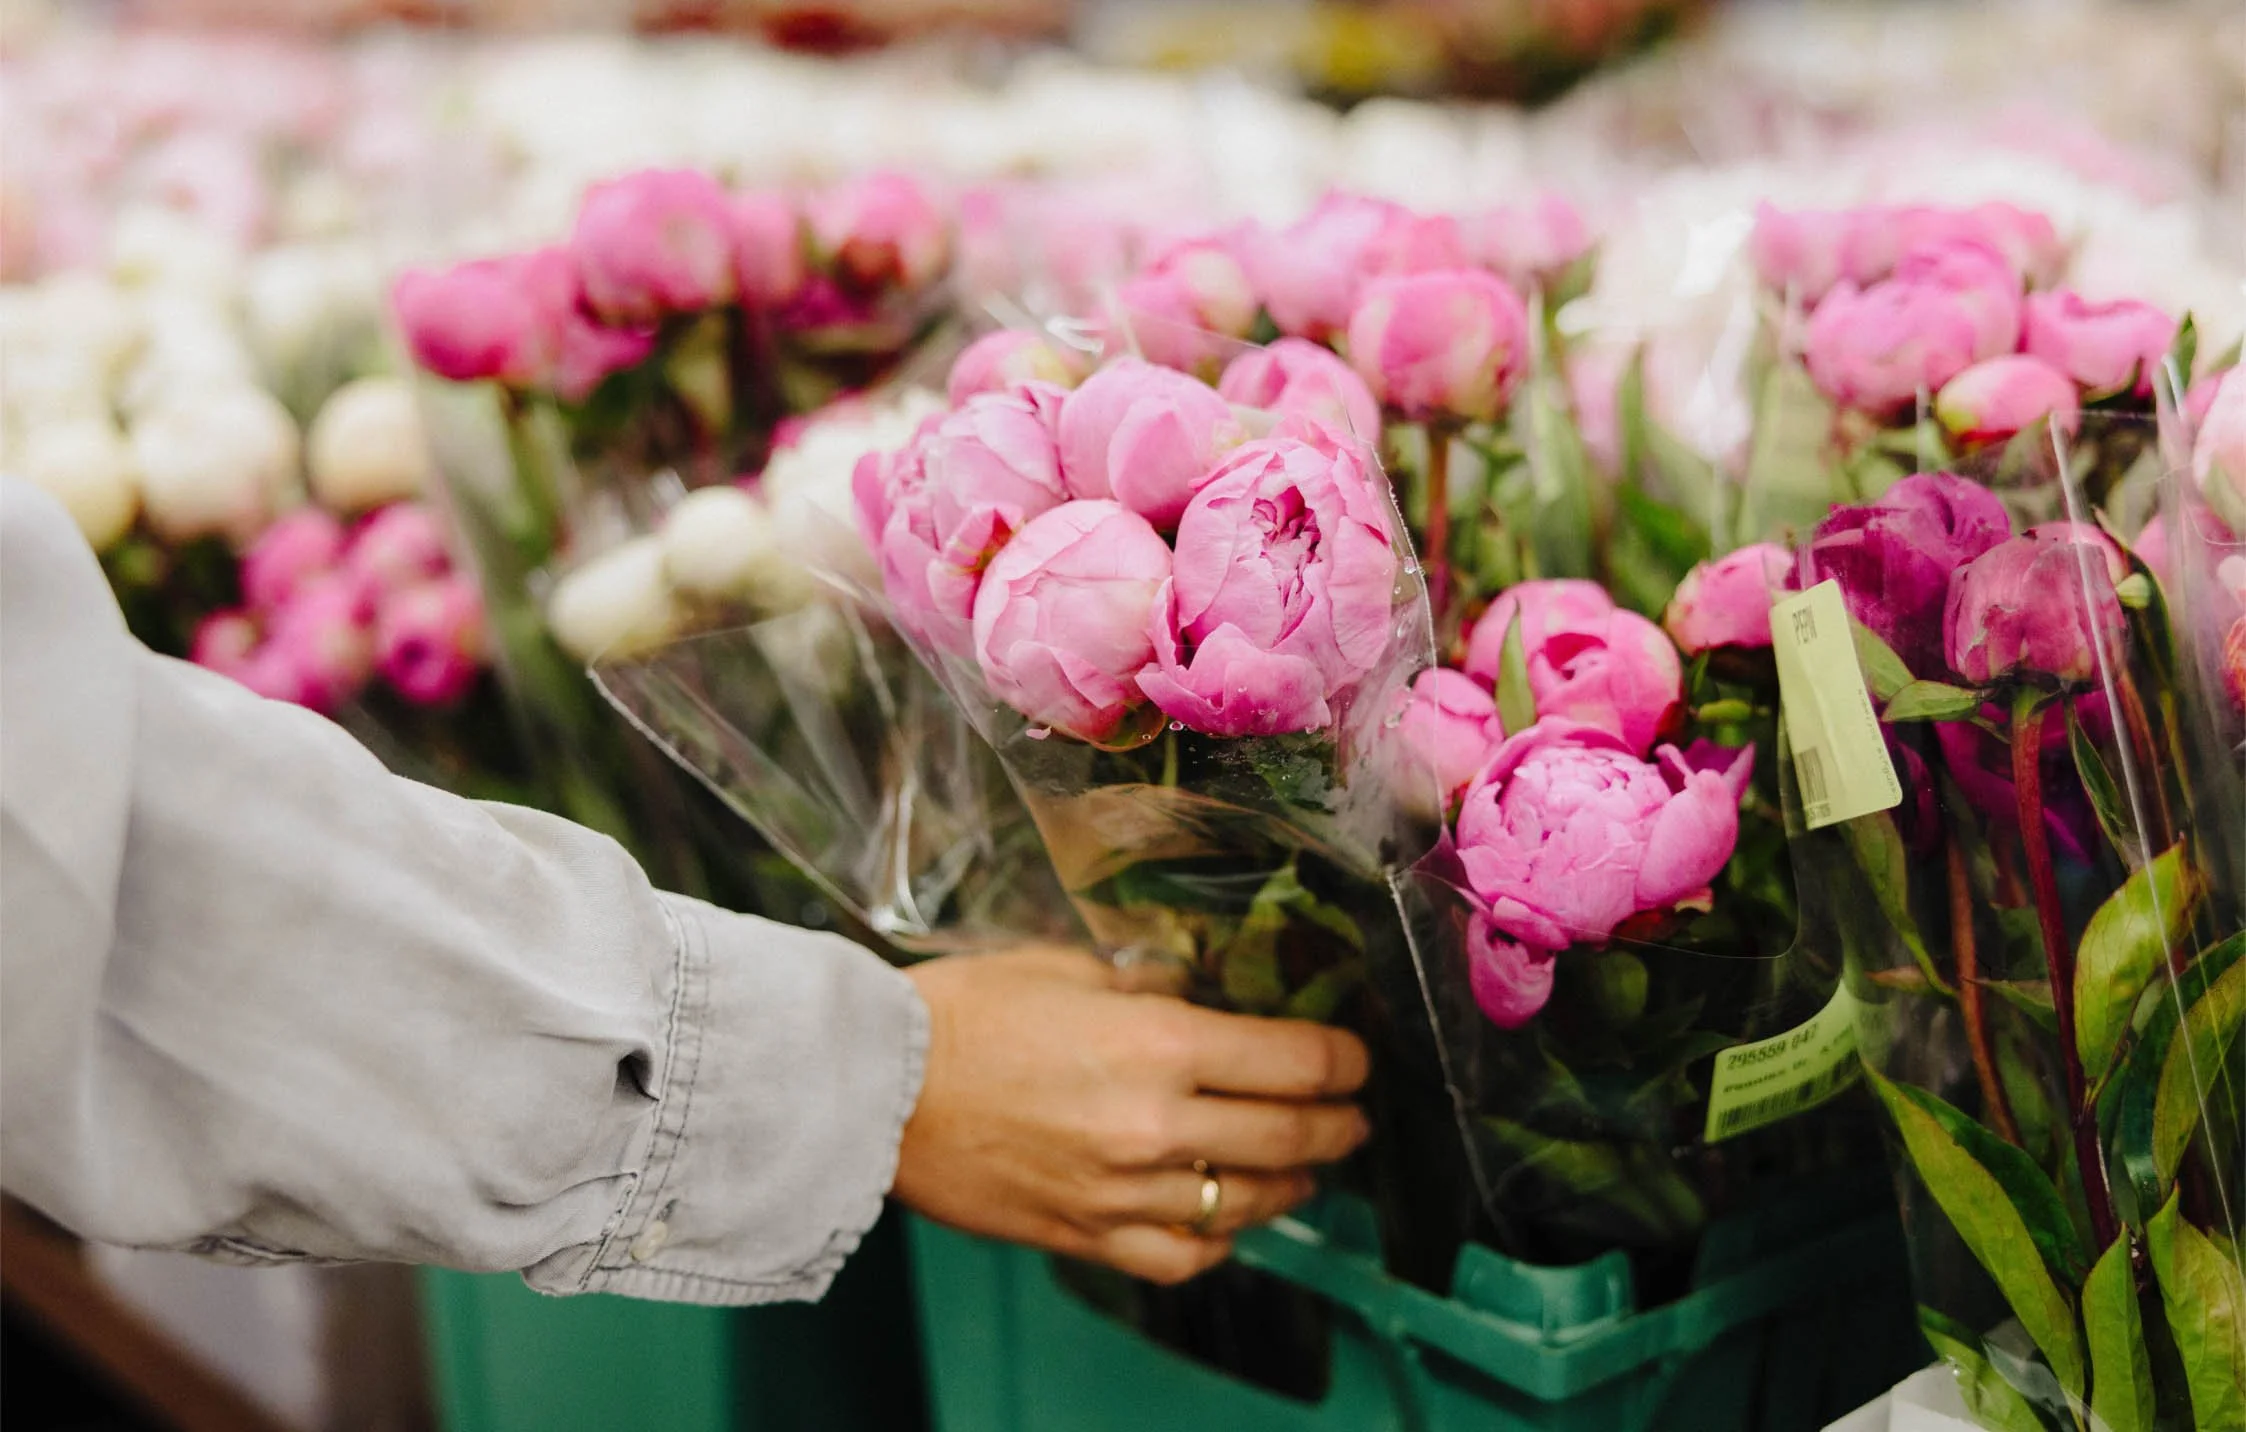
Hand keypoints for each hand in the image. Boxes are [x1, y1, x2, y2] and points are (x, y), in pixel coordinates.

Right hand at [892, 947, 1369, 1284]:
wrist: (873, 1088)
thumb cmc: (963, 1012)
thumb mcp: (1068, 966)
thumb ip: (1151, 985)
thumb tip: (1206, 995)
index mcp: (1160, 1044)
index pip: (1296, 1060)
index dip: (1343, 1059)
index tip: (1356, 1057)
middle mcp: (1156, 1126)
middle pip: (1290, 1135)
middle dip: (1339, 1124)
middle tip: (1353, 1115)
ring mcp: (1123, 1191)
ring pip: (1247, 1202)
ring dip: (1292, 1183)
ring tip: (1306, 1168)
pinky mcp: (1086, 1235)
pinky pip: (1183, 1256)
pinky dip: (1220, 1242)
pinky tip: (1228, 1221)